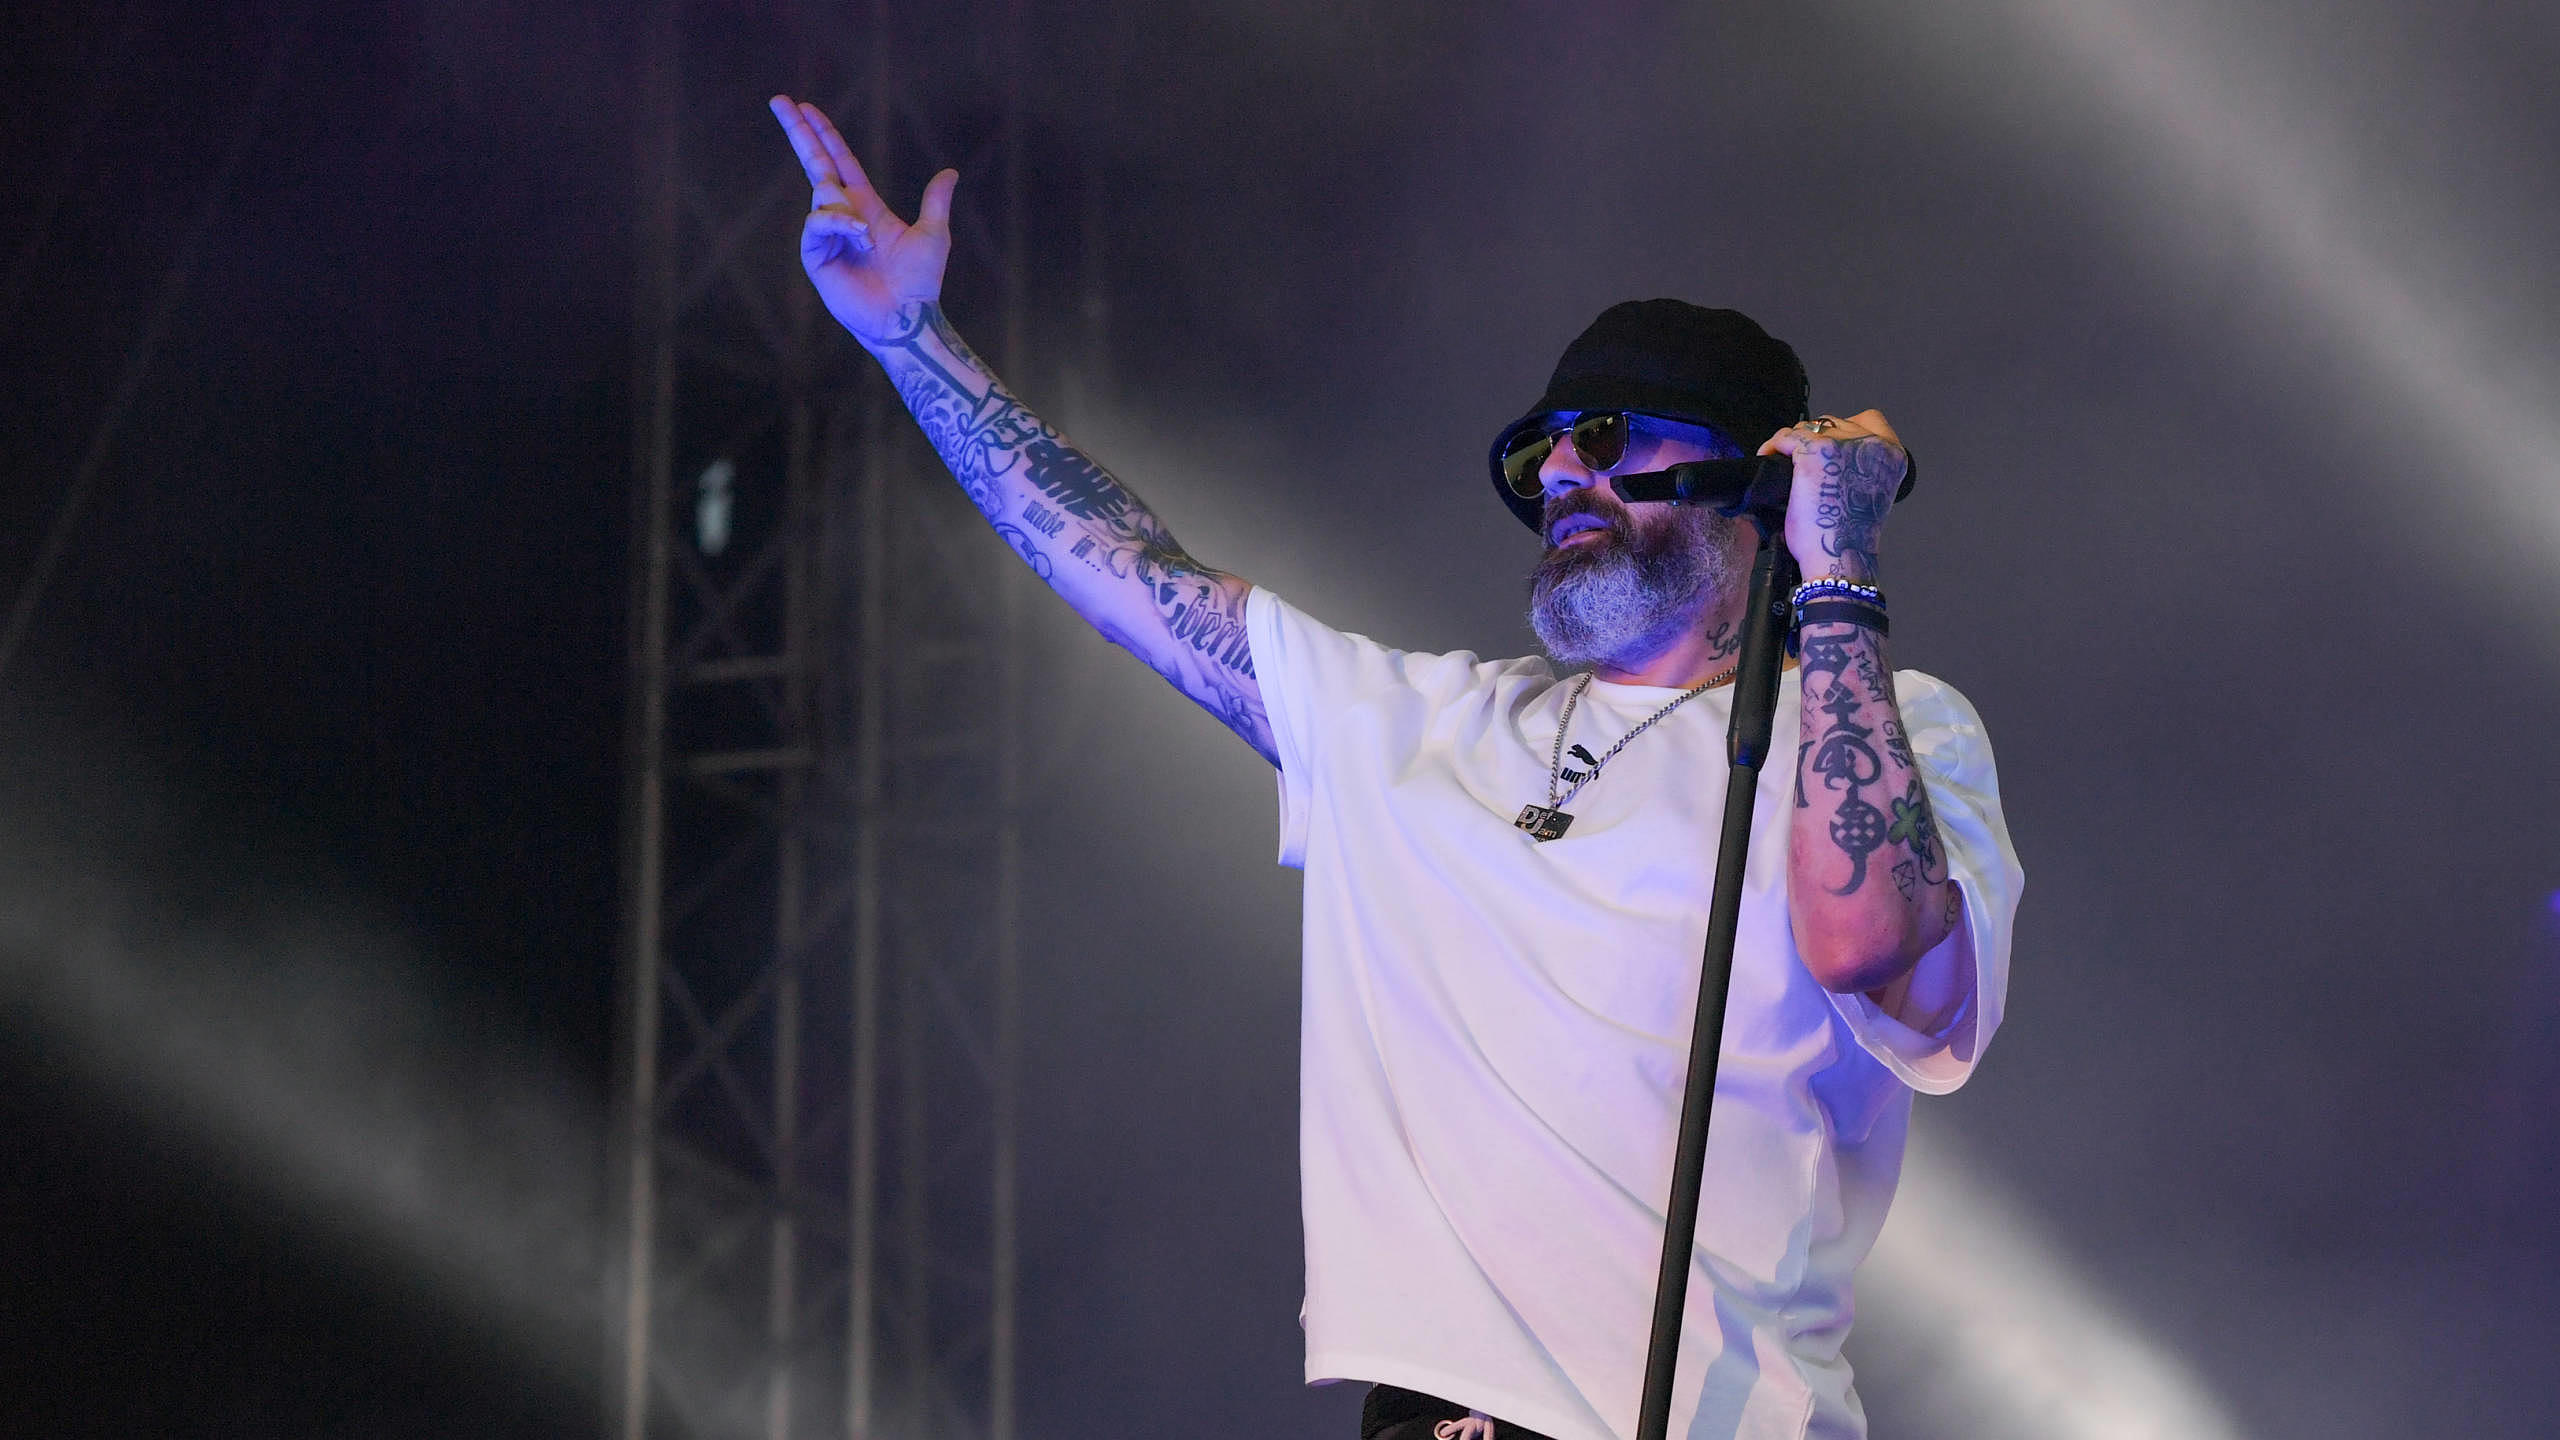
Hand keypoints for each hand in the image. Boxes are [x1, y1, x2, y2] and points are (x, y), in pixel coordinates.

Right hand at [768, 94, 956, 343]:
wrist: (906, 317)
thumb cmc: (920, 283)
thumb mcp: (933, 234)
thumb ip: (935, 201)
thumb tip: (950, 172)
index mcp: (865, 206)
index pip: (839, 160)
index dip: (824, 134)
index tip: (806, 107)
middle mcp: (842, 216)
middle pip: (814, 163)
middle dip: (798, 131)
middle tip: (778, 99)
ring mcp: (826, 236)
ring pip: (822, 195)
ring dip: (844, 211)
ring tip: (866, 238)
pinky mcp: (816, 256)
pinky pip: (816, 223)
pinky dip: (838, 224)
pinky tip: (858, 238)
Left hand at [1759, 409, 1907, 581]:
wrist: (1839, 557)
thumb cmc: (1850, 535)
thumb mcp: (1870, 492)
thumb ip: (1861, 466)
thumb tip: (1833, 455)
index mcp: (1890, 454)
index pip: (1870, 419)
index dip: (1844, 428)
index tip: (1830, 443)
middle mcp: (1870, 443)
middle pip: (1834, 422)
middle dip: (1815, 438)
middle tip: (1802, 461)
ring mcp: (1842, 445)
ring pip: (1808, 427)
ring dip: (1793, 442)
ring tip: (1783, 460)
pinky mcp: (1814, 452)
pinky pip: (1786, 437)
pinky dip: (1773, 445)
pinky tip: (1768, 456)